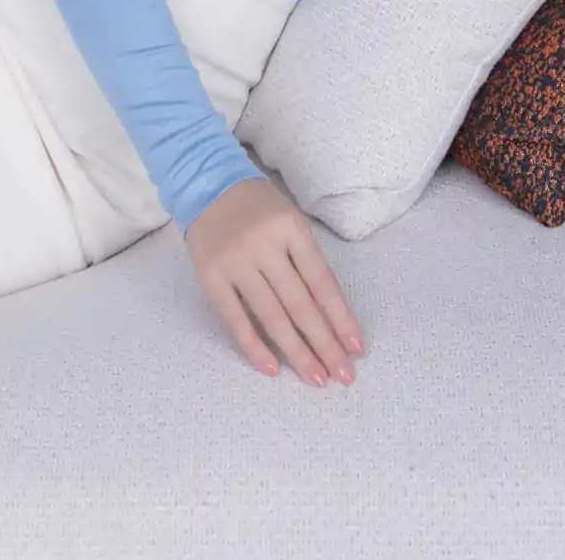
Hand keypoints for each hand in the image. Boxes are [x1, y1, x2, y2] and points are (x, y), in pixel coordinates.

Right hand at [184, 176, 364, 388]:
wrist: (208, 185)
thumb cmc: (259, 209)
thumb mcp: (291, 221)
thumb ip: (307, 261)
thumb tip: (330, 316)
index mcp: (291, 228)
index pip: (322, 282)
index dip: (340, 318)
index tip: (357, 348)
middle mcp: (265, 245)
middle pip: (300, 304)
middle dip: (325, 344)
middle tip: (343, 376)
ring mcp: (236, 262)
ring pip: (272, 317)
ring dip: (297, 352)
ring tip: (316, 378)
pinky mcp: (211, 278)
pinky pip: (235, 319)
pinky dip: (254, 347)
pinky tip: (273, 369)